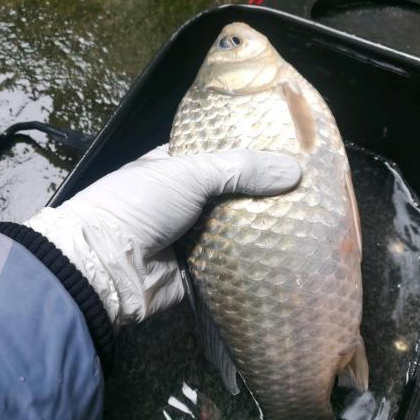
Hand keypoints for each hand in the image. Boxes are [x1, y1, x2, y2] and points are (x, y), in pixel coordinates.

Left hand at [25, 146, 300, 327]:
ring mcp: (189, 236)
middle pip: (231, 192)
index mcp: (172, 167)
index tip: (289, 149)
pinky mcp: (198, 270)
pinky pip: (232, 262)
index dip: (249, 151)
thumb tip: (297, 171)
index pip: (217, 153)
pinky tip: (292, 251)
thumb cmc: (140, 205)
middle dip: (263, 191)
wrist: (106, 268)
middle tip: (310, 186)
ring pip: (235, 228)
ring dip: (263, 226)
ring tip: (312, 216)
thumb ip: (241, 169)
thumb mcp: (189, 173)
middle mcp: (182, 199)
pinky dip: (255, 259)